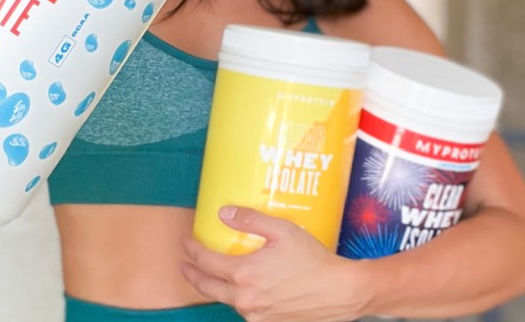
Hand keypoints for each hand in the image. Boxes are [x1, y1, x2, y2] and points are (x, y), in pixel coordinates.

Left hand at [181, 206, 368, 321]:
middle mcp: (245, 299)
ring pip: (227, 300)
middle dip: (193, 275)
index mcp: (244, 274)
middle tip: (185, 265)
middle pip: (208, 287)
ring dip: (216, 288)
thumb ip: (250, 220)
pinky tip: (243, 291)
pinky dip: (238, 300)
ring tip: (214, 276)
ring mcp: (256, 315)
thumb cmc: (312, 259)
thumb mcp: (281, 230)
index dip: (193, 251)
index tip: (186, 243)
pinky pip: (246, 312)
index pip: (207, 261)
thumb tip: (223, 213)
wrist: (339, 291)